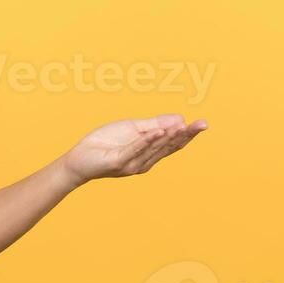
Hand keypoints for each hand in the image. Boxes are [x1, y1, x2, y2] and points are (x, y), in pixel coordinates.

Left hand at [63, 113, 207, 183]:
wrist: (80, 157)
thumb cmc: (105, 143)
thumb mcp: (132, 128)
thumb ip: (154, 124)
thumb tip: (180, 118)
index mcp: (149, 153)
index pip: (173, 143)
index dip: (189, 134)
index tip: (203, 123)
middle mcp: (145, 161)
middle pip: (169, 147)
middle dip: (186, 135)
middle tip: (202, 124)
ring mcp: (132, 164)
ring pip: (154, 148)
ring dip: (169, 136)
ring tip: (182, 125)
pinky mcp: (118, 162)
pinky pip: (134, 150)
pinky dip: (146, 141)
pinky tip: (158, 132)